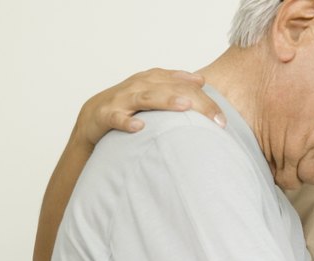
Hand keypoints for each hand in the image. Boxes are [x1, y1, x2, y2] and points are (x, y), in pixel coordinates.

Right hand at [73, 68, 225, 148]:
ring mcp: (121, 99)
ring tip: (184, 106)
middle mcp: (139, 86)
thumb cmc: (128, 106)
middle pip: (171, 89)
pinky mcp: (105, 115)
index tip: (222, 115)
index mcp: (152, 79)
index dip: (204, 97)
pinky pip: (116, 117)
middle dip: (195, 101)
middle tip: (215, 117)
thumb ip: (176, 87)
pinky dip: (126, 121)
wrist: (91, 118)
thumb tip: (203, 81)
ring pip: (146, 98)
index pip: (183, 84)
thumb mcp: (154, 94)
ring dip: (165, 101)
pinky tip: (139, 127)